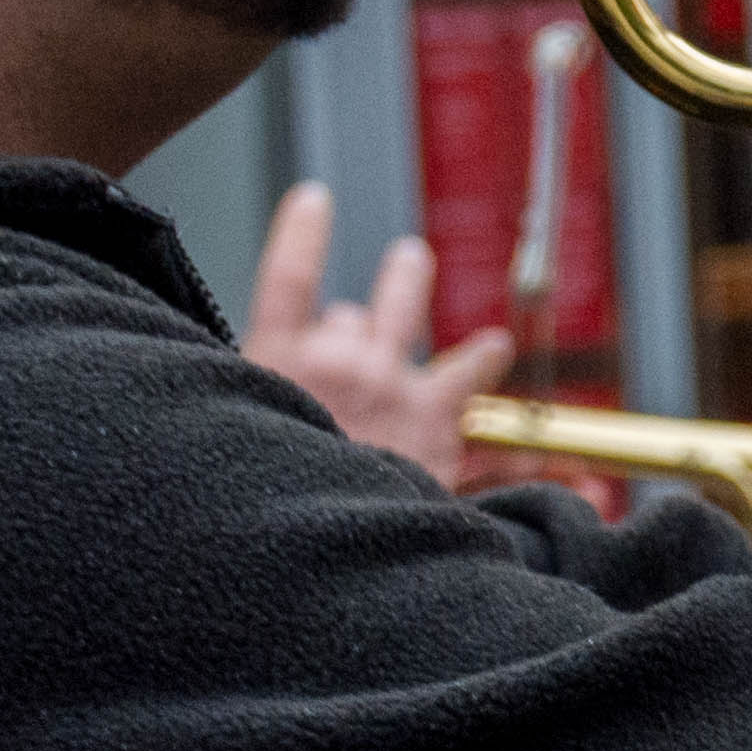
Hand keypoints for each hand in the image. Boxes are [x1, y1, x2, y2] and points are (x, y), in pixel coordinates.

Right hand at [240, 184, 514, 491]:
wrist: (320, 550)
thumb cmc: (266, 500)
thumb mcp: (237, 439)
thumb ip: (257, 402)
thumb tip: (277, 386)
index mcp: (278, 361)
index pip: (287, 275)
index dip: (302, 232)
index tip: (314, 200)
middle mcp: (342, 361)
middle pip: (361, 311)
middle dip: (386, 288)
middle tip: (406, 262)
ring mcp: (395, 386)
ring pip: (414, 321)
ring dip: (423, 300)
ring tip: (447, 296)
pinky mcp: (439, 420)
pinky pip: (472, 380)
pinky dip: (495, 380)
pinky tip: (514, 372)